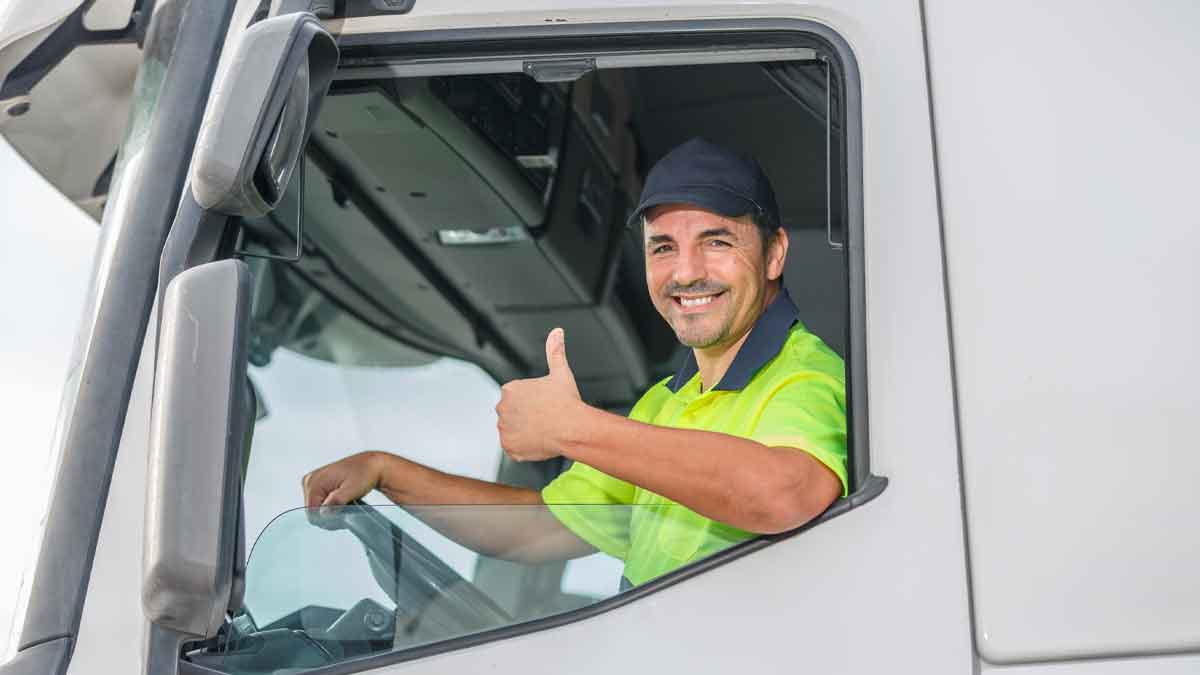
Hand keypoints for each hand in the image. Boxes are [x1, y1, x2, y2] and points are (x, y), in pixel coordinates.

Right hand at [302, 452, 381, 514]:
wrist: (371, 466)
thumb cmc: (364, 474)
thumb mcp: (352, 489)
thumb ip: (337, 500)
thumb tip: (324, 513)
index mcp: (314, 481)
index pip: (312, 513)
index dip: (328, 518)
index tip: (343, 513)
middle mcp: (310, 481)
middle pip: (313, 512)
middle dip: (330, 515)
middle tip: (347, 507)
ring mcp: (313, 482)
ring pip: (317, 510)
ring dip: (332, 511)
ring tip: (346, 502)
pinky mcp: (318, 486)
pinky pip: (321, 504)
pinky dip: (332, 506)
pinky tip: (343, 501)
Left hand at [496, 328, 581, 461]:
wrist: (572, 429)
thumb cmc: (566, 402)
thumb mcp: (560, 372)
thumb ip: (555, 351)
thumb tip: (557, 332)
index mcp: (510, 389)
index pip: (516, 397)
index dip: (533, 401)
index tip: (545, 404)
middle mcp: (502, 408)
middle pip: (512, 413)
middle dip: (526, 416)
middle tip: (545, 418)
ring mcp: (504, 429)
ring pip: (513, 430)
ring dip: (524, 431)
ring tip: (544, 429)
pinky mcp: (509, 447)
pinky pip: (514, 447)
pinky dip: (524, 446)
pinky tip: (539, 440)